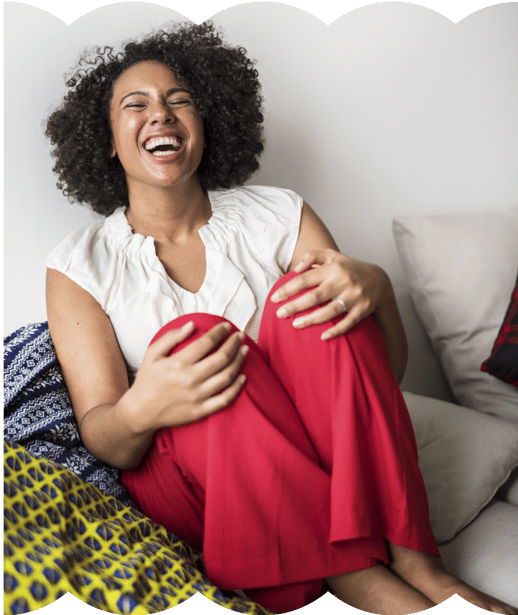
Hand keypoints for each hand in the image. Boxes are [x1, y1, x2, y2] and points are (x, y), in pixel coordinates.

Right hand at [124, 321, 248, 432]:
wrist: (141, 411)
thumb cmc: (147, 381)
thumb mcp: (152, 354)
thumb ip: (171, 337)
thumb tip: (191, 325)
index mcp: (179, 363)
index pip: (207, 342)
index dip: (219, 332)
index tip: (226, 326)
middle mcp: (190, 379)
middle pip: (221, 358)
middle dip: (234, 344)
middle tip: (240, 336)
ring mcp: (197, 396)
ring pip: (226, 376)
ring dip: (238, 361)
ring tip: (244, 351)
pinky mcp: (201, 410)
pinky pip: (225, 399)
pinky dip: (236, 388)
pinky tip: (242, 377)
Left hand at [271, 249, 390, 339]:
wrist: (380, 280)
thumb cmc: (350, 269)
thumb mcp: (333, 256)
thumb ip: (313, 256)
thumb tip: (296, 268)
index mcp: (333, 269)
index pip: (305, 279)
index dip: (288, 289)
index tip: (274, 298)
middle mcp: (343, 282)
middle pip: (314, 296)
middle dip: (295, 306)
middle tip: (279, 314)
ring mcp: (354, 297)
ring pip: (330, 311)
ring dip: (312, 319)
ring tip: (296, 325)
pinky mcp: (363, 310)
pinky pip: (348, 323)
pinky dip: (336, 330)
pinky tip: (323, 337)